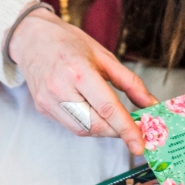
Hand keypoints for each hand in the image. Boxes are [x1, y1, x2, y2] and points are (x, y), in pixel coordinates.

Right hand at [8, 8, 157, 153]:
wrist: (33, 39)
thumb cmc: (70, 44)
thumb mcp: (105, 57)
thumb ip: (130, 83)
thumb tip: (151, 104)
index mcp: (79, 72)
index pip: (107, 108)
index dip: (126, 129)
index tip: (140, 145)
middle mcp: (61, 89)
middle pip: (95, 125)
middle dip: (117, 131)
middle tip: (133, 129)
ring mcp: (49, 101)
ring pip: (83, 130)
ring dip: (104, 131)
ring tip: (114, 120)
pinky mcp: (42, 108)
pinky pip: (71, 125)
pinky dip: (88, 125)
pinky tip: (94, 114)